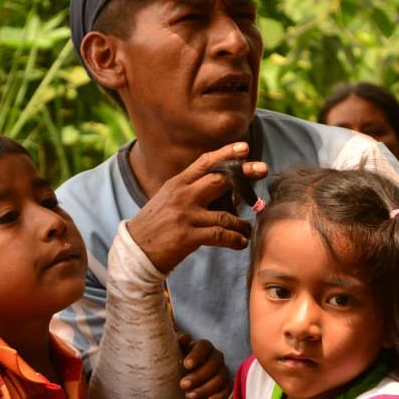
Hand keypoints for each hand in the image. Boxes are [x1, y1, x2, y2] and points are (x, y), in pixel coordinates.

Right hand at [127, 142, 266, 272]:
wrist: (135, 251)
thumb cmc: (154, 226)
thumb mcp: (167, 200)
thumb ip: (190, 191)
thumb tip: (221, 187)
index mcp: (177, 184)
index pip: (205, 162)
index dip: (226, 153)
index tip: (244, 148)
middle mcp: (182, 196)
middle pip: (220, 179)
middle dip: (244, 173)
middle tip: (263, 170)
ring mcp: (185, 216)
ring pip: (225, 215)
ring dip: (241, 223)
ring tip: (247, 229)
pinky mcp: (187, 237)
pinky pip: (219, 235)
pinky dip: (235, 239)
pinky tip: (241, 243)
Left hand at [178, 333, 230, 398]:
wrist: (184, 377)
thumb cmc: (178, 361)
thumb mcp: (176, 351)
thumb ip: (179, 343)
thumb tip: (184, 338)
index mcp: (204, 346)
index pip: (204, 346)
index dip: (196, 355)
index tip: (185, 365)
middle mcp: (216, 357)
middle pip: (213, 363)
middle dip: (198, 375)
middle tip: (182, 384)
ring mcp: (222, 371)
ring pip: (220, 378)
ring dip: (205, 388)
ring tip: (189, 396)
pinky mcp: (225, 386)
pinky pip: (227, 391)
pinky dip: (219, 397)